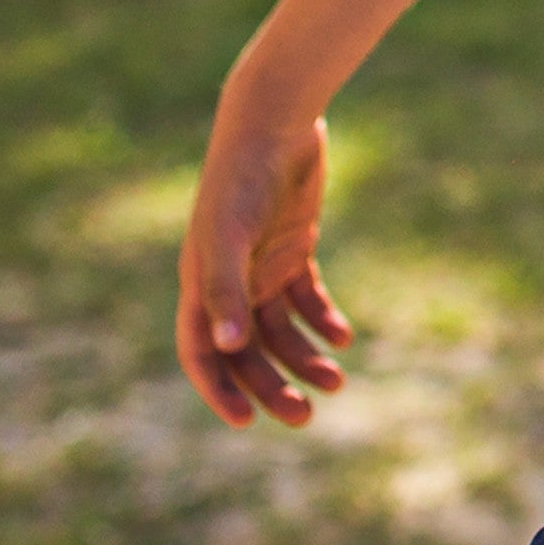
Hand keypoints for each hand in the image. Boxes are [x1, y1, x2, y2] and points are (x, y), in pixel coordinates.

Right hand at [177, 111, 352, 427]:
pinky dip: (323, 320)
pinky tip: (343, 337)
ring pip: (282, 329)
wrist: (274, 122)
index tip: (245, 422)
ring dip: (305, 357)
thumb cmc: (242, 179)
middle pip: (247, 350)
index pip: (201, 353)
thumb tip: (226, 348)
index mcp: (200, 284)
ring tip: (336, 381)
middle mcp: (229, 281)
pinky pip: (307, 298)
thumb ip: (227, 290)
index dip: (218, 390)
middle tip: (305, 416)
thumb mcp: (231, 236)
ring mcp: (262, 264)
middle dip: (272, 385)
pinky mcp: (294, 246)